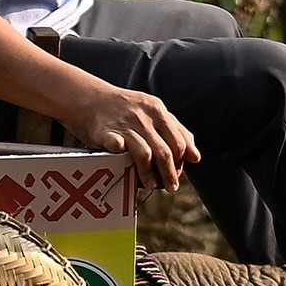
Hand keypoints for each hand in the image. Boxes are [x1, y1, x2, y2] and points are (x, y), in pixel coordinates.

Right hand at [57, 76, 198, 187]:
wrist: (89, 98)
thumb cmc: (124, 109)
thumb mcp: (153, 111)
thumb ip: (176, 130)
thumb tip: (196, 157)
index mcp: (157, 110)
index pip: (178, 142)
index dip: (181, 162)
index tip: (179, 175)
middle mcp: (143, 116)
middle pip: (165, 151)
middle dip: (170, 173)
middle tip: (171, 187)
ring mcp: (124, 124)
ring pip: (144, 154)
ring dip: (150, 175)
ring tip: (151, 186)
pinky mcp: (105, 132)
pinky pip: (117, 146)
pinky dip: (123, 158)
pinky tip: (126, 170)